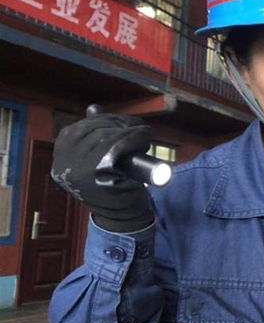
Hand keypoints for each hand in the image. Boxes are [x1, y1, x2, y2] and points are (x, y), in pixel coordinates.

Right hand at [51, 114, 154, 232]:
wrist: (123, 215)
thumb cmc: (112, 184)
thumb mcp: (97, 157)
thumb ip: (93, 134)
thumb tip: (94, 107)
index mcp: (59, 155)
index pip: (80, 127)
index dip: (105, 120)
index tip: (126, 124)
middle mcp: (62, 161)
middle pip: (94, 128)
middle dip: (120, 123)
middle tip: (139, 128)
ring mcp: (76, 167)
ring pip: (107, 134)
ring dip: (130, 129)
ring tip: (143, 136)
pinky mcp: (95, 171)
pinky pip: (117, 143)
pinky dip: (135, 136)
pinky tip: (145, 137)